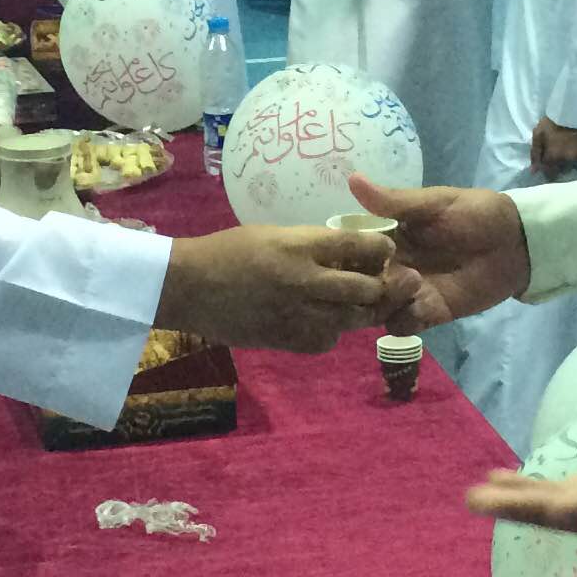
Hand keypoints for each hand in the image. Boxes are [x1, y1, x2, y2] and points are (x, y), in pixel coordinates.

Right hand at [157, 224, 411, 351]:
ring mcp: (297, 315)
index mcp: (299, 246)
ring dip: (362, 311)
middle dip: (383, 286)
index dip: (380, 248)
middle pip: (366, 289)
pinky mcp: (287, 341)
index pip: (358, 246)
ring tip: (361, 303)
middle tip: (387, 282)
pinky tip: (325, 321)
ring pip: (352, 319)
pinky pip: (327, 341)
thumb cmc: (228, 252)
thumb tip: (348, 255)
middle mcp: (304, 281)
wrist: (189, 288)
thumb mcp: (274, 235)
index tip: (386, 250)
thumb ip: (312, 245)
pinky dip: (333, 331)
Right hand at [348, 174, 528, 326]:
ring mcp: (409, 293)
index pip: (351, 251)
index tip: (344, 254)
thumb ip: (393, 202)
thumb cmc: (474, 213)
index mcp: (386, 238)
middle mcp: (391, 268)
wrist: (515, 241)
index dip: (343, 255)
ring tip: (409, 284)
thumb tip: (352, 180)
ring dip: (383, 303)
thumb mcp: (433, 203)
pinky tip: (420, 304)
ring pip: (376, 309)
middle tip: (382, 272)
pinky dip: (404, 320)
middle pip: (359, 285)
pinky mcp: (430, 313)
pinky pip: (404, 325)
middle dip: (361, 285)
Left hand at [531, 118, 576, 176]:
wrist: (576, 109)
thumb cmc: (554, 121)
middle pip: (563, 172)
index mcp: (553, 158)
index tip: (549, 166)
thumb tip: (534, 172)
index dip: (548, 172)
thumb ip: (535, 153)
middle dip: (560, 167)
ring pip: (575, 167)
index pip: (550, 175)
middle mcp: (568, 162)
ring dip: (572, 163)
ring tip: (570, 153)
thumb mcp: (539, 133)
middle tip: (559, 158)